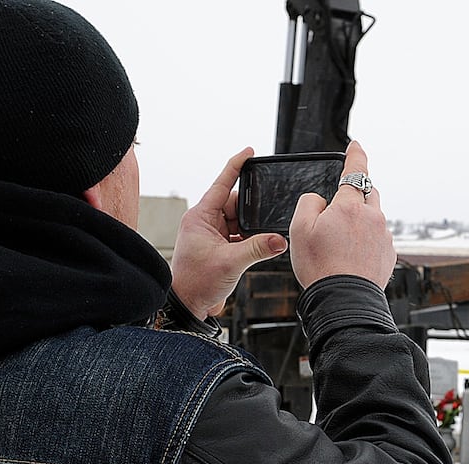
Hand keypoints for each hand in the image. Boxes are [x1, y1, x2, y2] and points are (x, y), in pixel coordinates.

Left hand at [169, 147, 288, 319]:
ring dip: (251, 230)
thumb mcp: (231, 263)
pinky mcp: (219, 248)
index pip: (222, 183)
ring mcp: (212, 235)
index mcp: (200, 217)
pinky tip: (259, 247)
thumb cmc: (196, 283)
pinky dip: (250, 240)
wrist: (187, 307)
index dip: (236, 166)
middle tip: (265, 222)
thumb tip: (281, 239)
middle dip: (252, 212)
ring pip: (239, 222)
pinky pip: (239, 236)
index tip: (249, 151)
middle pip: (235, 204)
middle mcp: (205, 222)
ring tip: (259, 241)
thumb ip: (258, 248)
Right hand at [289, 140, 395, 288]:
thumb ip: (309, 203)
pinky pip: (379, 239)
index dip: (355, 154)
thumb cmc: (321, 267)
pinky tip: (353, 256)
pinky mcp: (389, 255)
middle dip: (357, 191)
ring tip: (342, 241)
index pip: (356, 170)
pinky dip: (368, 241)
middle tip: (341, 204)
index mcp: (350, 206)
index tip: (356, 146)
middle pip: (369, 192)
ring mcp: (384, 237)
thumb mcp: (299, 229)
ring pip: (374, 217)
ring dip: (362, 221)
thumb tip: (320, 200)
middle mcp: (373, 218)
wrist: (344, 302)